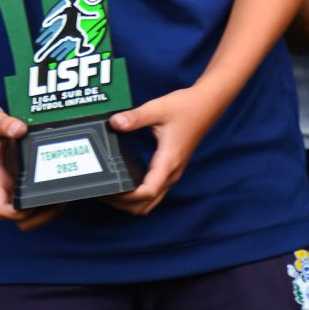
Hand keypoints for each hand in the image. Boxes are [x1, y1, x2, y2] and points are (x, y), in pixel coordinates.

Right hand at [0, 100, 60, 230]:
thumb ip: (5, 124)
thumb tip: (20, 129)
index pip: (2, 209)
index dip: (18, 213)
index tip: (34, 204)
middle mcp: (3, 186)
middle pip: (18, 218)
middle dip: (39, 217)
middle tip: (58, 202)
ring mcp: (11, 184)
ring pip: (27, 213)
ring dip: (45, 211)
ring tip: (63, 197)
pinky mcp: (18, 178)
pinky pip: (32, 197)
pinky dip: (45, 198)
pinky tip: (58, 186)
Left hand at [106, 85, 217, 215]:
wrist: (206, 105)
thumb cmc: (184, 107)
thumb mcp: (158, 108)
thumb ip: (135, 117)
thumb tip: (114, 123)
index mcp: (168, 162)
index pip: (146, 192)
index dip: (126, 197)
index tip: (108, 189)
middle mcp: (171, 173)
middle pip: (146, 205)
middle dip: (123, 204)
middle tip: (102, 191)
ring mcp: (172, 173)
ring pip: (150, 201)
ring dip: (130, 202)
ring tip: (110, 189)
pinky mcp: (171, 169)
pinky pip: (153, 191)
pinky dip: (138, 194)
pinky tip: (125, 180)